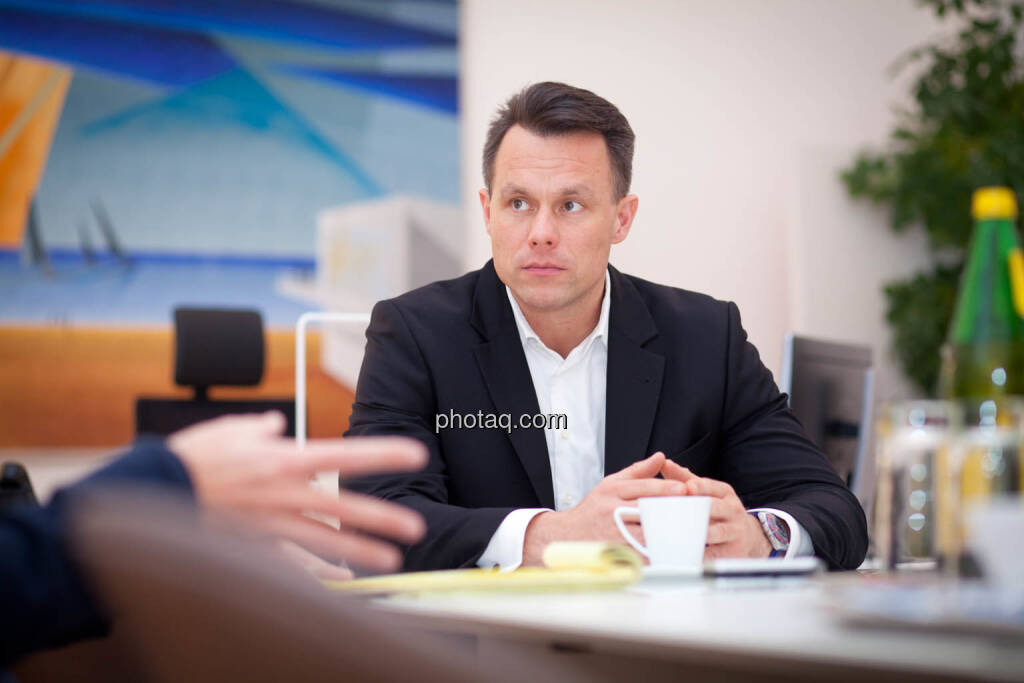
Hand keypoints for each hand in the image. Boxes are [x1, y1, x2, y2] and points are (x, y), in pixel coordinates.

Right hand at [167, 412, 426, 572]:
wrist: (154, 490)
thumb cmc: (194, 456)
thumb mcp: (233, 429)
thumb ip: (263, 428)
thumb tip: (277, 424)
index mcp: (285, 459)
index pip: (346, 455)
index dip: (383, 454)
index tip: (414, 454)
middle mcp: (285, 493)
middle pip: (345, 508)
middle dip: (383, 518)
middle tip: (417, 527)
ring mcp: (272, 524)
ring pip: (327, 541)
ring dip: (362, 551)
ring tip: (392, 559)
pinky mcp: (255, 545)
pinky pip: (295, 562)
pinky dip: (321, 570)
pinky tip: (344, 578)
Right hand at [522, 452, 686, 565]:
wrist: (566, 535)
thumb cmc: (594, 509)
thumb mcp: (611, 484)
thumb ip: (637, 471)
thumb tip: (661, 458)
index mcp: (611, 491)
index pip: (641, 488)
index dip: (664, 488)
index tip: (684, 489)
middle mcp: (610, 511)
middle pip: (645, 510)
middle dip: (669, 511)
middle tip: (692, 511)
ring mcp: (611, 534)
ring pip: (644, 534)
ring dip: (667, 534)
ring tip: (688, 532)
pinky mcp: (614, 553)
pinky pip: (639, 555)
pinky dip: (656, 555)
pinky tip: (672, 552)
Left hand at [660, 460, 770, 558]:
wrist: (748, 536)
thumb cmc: (719, 510)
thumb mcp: (708, 491)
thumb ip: (685, 478)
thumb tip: (664, 462)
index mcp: (724, 492)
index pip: (711, 486)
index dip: (699, 487)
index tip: (687, 487)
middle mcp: (732, 510)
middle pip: (714, 507)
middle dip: (698, 509)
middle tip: (680, 511)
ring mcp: (734, 531)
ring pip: (717, 531)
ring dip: (702, 533)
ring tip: (686, 534)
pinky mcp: (732, 552)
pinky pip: (715, 554)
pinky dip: (702, 556)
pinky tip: (689, 557)